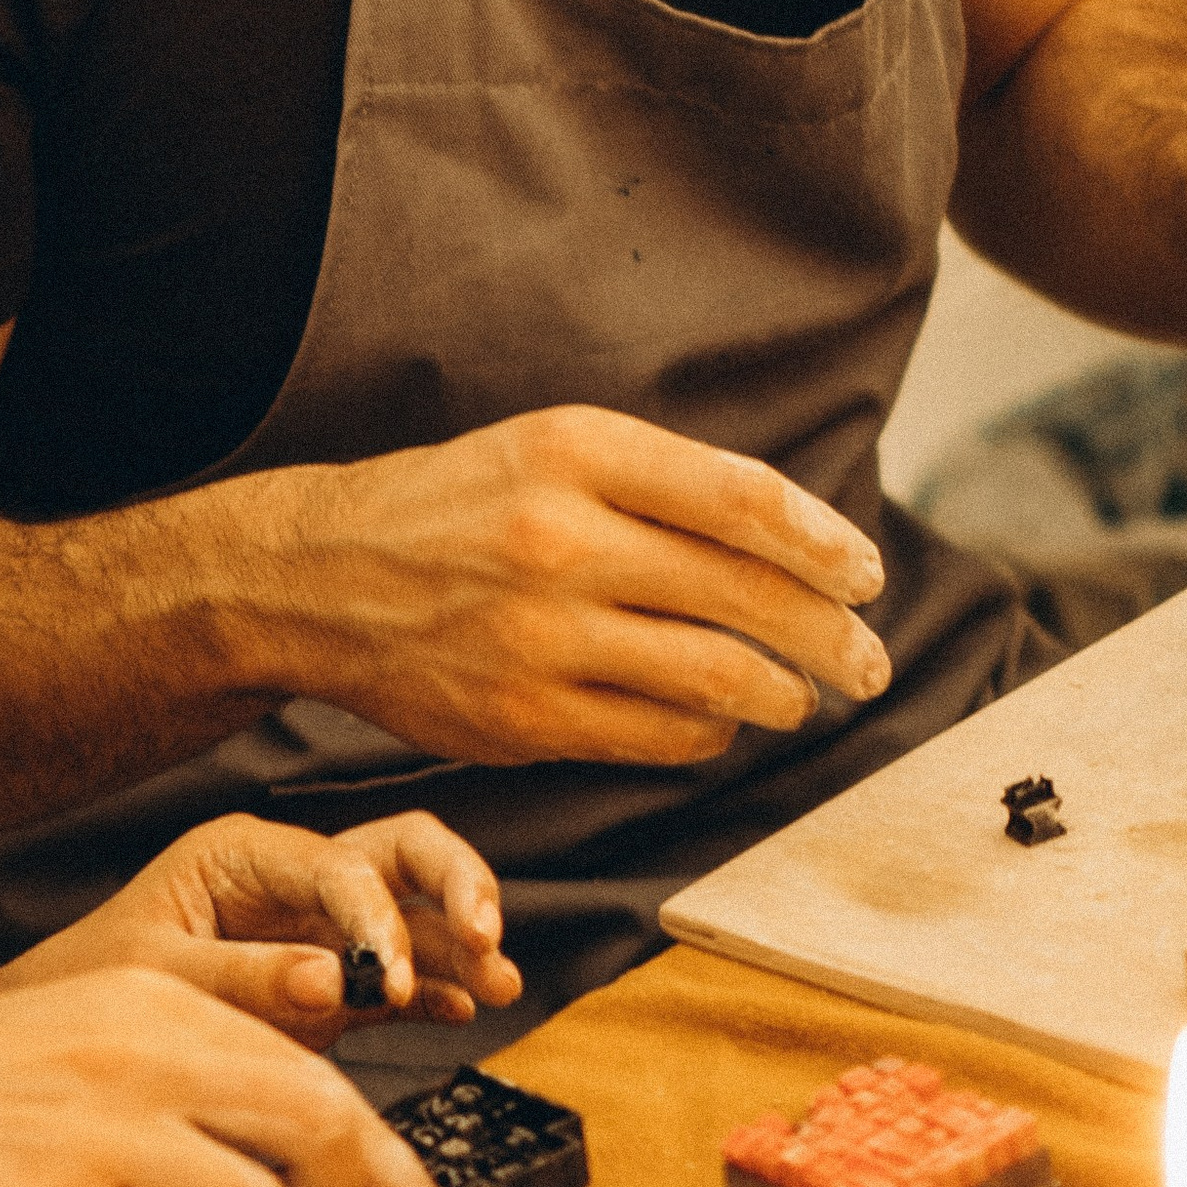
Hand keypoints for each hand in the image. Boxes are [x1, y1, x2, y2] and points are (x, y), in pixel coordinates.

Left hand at [0, 810, 522, 1045]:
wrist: (65, 1024)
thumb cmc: (95, 981)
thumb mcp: (156, 977)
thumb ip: (244, 978)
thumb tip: (333, 980)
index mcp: (244, 854)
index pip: (341, 866)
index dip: (378, 919)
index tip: (388, 980)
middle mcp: (292, 879)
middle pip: (404, 853)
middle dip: (457, 885)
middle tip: (486, 936)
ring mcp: (318, 927)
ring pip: (419, 910)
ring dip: (464, 942)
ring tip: (500, 982)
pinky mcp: (331, 981)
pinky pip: (403, 973)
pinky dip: (438, 987)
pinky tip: (463, 1009)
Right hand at [252, 404, 891, 769]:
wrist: (318, 579)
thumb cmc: (455, 509)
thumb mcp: (549, 450)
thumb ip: (662, 485)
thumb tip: (798, 546)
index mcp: (575, 453)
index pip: (743, 501)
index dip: (825, 546)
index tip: (865, 577)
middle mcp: (559, 540)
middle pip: (747, 598)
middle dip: (832, 639)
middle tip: (868, 661)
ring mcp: (539, 637)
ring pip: (716, 679)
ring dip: (783, 695)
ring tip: (800, 696)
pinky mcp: (522, 718)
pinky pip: (660, 737)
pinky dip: (709, 733)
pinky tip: (716, 720)